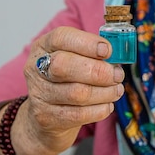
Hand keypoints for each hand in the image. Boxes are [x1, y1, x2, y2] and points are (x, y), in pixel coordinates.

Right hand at [15, 26, 124, 154]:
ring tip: (117, 90)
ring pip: (76, 93)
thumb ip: (93, 53)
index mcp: (44, 46)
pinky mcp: (46, 117)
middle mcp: (36, 68)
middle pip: (64, 66)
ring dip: (105, 92)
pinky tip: (107, 105)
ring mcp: (39, 94)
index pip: (61, 38)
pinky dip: (99, 110)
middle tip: (118, 75)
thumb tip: (119, 54)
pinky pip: (79, 114)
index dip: (87, 43)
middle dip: (99, 71)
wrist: (46, 116)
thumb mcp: (74, 59)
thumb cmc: (66, 80)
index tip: (108, 50)